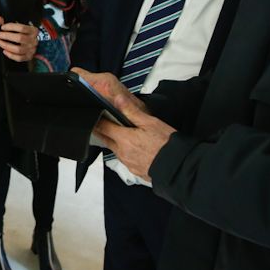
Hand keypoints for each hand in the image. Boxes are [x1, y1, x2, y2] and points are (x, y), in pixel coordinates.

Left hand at [0, 15, 37, 62]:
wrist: (32, 43)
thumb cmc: (23, 33)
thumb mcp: (17, 26)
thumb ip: (6, 22)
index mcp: (33, 30)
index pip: (21, 28)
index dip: (10, 27)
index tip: (2, 27)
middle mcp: (33, 40)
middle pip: (20, 38)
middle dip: (7, 36)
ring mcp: (31, 49)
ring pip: (18, 49)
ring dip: (6, 46)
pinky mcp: (28, 57)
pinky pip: (19, 58)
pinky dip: (10, 55)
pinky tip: (4, 51)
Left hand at [71, 67, 171, 182]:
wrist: (178, 168)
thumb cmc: (166, 144)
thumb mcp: (151, 123)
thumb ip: (132, 111)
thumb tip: (117, 99)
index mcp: (124, 139)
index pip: (102, 128)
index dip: (96, 120)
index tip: (91, 114)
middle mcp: (122, 152)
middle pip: (105, 139)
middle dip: (101, 130)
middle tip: (99, 121)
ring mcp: (127, 163)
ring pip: (115, 149)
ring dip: (114, 141)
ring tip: (118, 132)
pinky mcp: (134, 170)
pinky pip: (124, 158)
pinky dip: (124, 151)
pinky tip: (132, 147)